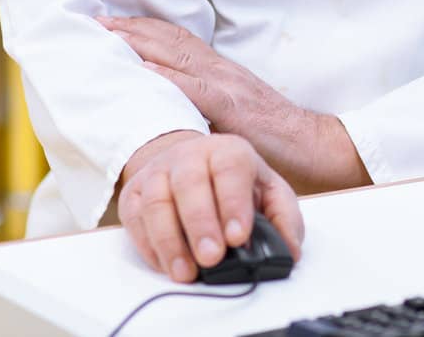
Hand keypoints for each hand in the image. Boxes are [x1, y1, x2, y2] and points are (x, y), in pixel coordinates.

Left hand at [99, 15, 368, 192]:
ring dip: (139, 41)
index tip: (111, 22)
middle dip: (131, 27)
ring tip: (107, 33)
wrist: (315, 146)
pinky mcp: (234, 108)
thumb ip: (207, 105)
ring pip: (178, 54)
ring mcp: (228, 85)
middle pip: (170, 38)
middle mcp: (222, 70)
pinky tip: (143, 71)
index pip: (177, 39)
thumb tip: (171, 110)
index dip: (143, 28)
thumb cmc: (276, 137)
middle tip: (95, 19)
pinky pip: (196, 89)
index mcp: (221, 71)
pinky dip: (167, 77)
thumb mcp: (235, 113)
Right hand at [117, 130, 303, 283]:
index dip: (233, 202)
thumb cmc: (233, 182)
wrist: (190, 162)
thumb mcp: (268, 191)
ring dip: (170, 240)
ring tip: (186, 272)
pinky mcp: (134, 193)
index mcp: (228, 151)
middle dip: (200, 224)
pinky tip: (165, 264)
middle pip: (189, 184)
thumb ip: (284, 219)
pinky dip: (148, 245)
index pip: (230, 167)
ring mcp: (158, 172)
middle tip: (212, 258)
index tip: (238, 236)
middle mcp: (190, 156)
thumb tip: (289, 252)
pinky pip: (135, 218)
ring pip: (157, 202)